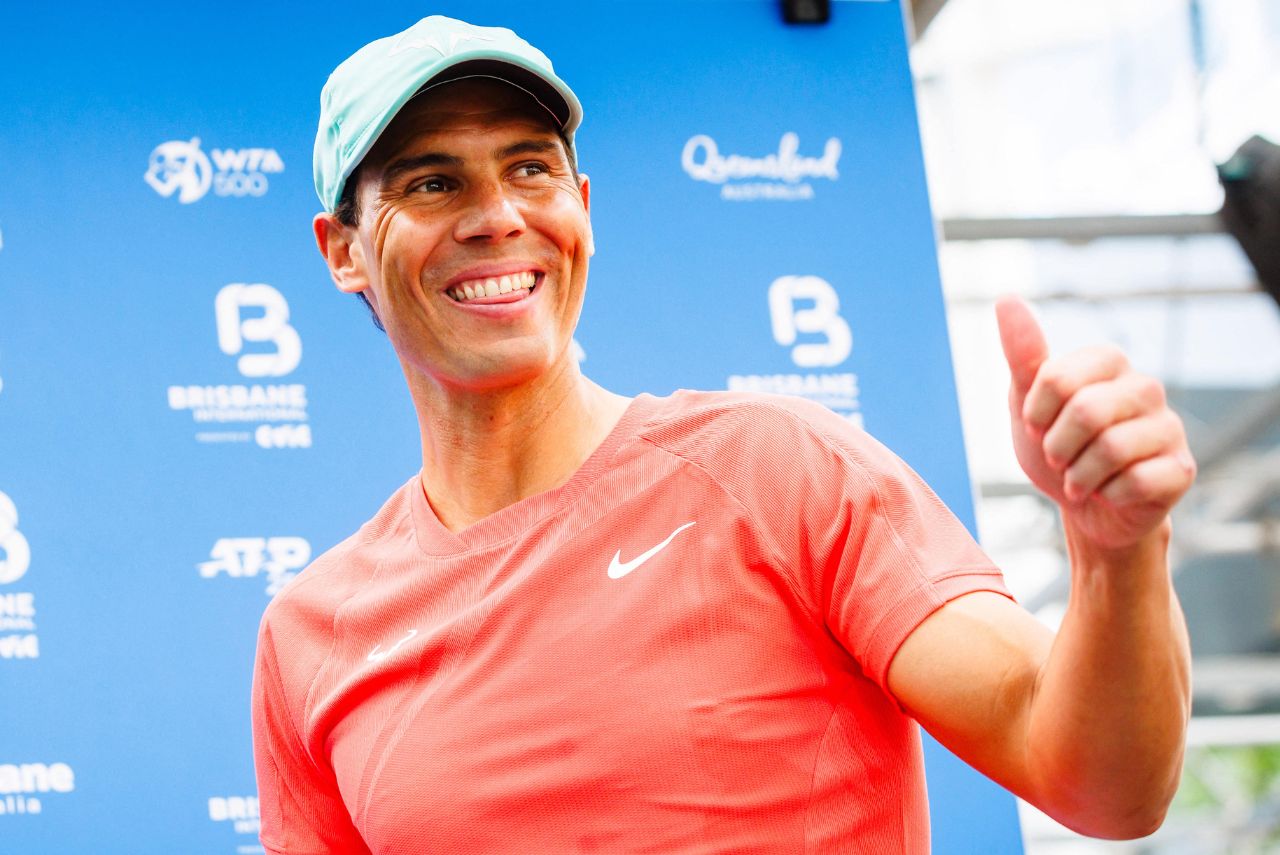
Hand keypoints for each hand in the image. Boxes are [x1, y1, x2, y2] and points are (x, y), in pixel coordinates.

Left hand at [995, 296, 1195, 550]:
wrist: (1085, 508)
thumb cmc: (1057, 447)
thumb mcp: (1026, 402)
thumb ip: (1022, 354)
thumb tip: (1006, 299)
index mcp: (1108, 362)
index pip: (1058, 376)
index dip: (1036, 411)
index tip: (1036, 425)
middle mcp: (1146, 387)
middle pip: (1087, 412)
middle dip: (1057, 446)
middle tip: (1058, 457)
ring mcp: (1168, 427)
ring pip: (1112, 449)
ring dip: (1079, 475)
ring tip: (1080, 478)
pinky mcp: (1181, 468)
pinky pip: (1136, 482)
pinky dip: (1107, 495)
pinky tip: (1109, 493)